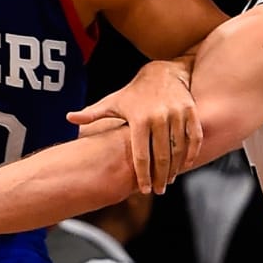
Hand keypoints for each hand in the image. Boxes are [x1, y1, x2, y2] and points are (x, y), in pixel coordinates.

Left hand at [67, 59, 199, 193]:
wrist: (163, 72)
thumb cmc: (134, 93)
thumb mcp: (113, 102)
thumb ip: (92, 113)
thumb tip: (68, 118)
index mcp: (138, 119)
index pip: (141, 155)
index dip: (143, 175)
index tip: (145, 190)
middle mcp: (159, 117)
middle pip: (161, 156)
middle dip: (160, 177)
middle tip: (159, 191)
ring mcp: (177, 114)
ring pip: (178, 149)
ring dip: (175, 168)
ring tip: (169, 180)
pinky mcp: (191, 111)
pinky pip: (194, 137)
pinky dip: (192, 154)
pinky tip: (186, 166)